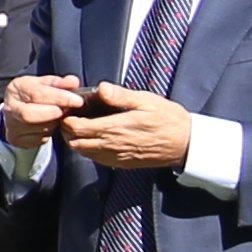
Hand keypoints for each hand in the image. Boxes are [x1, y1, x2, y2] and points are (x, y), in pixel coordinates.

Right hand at [0, 72, 82, 152]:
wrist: (18, 110)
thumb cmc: (33, 94)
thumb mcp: (45, 83)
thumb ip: (59, 82)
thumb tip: (73, 82)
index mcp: (16, 88)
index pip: (37, 94)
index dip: (59, 98)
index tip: (77, 101)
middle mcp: (10, 107)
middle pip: (30, 114)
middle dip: (53, 113)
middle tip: (68, 111)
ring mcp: (12, 125)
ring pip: (39, 128)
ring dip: (54, 123)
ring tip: (60, 116)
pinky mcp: (17, 139)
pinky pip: (39, 139)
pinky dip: (50, 133)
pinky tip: (52, 126)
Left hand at [62, 81, 195, 171]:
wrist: (185, 144)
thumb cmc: (167, 119)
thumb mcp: (146, 100)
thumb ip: (121, 96)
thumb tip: (101, 88)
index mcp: (114, 128)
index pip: (76, 128)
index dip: (67, 118)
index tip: (69, 107)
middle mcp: (111, 146)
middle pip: (74, 142)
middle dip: (68, 129)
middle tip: (72, 115)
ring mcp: (115, 157)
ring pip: (83, 152)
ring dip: (77, 139)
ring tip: (82, 124)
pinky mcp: (121, 163)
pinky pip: (96, 158)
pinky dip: (89, 148)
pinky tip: (96, 136)